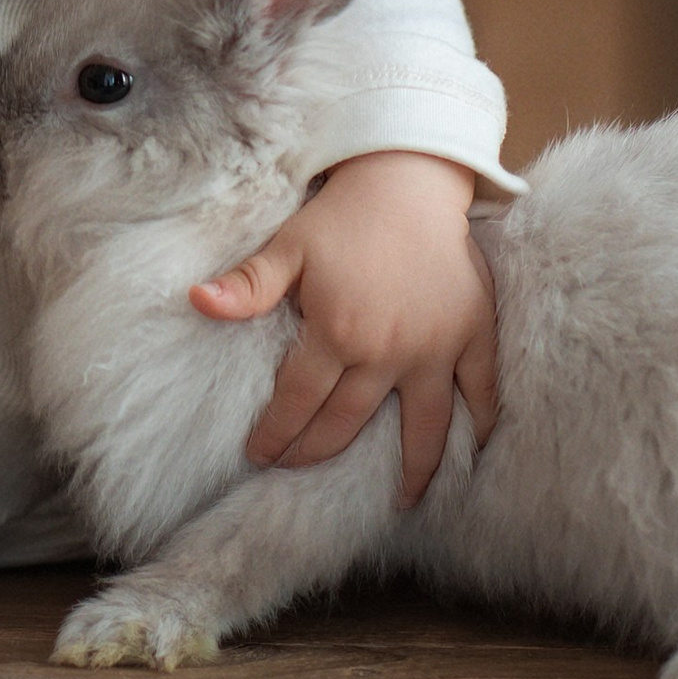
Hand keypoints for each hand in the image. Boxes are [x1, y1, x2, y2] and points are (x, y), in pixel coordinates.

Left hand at [190, 150, 497, 507]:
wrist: (409, 178)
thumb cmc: (343, 214)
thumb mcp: (288, 246)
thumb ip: (247, 285)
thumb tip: (195, 301)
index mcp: (338, 334)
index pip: (298, 403)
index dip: (276, 435)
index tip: (261, 454)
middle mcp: (388, 352)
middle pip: (349, 423)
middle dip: (318, 452)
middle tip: (300, 468)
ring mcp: (436, 348)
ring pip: (425, 427)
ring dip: (412, 471)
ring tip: (402, 500)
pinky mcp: (474, 334)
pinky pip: (482, 391)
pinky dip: (480, 424)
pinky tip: (470, 451)